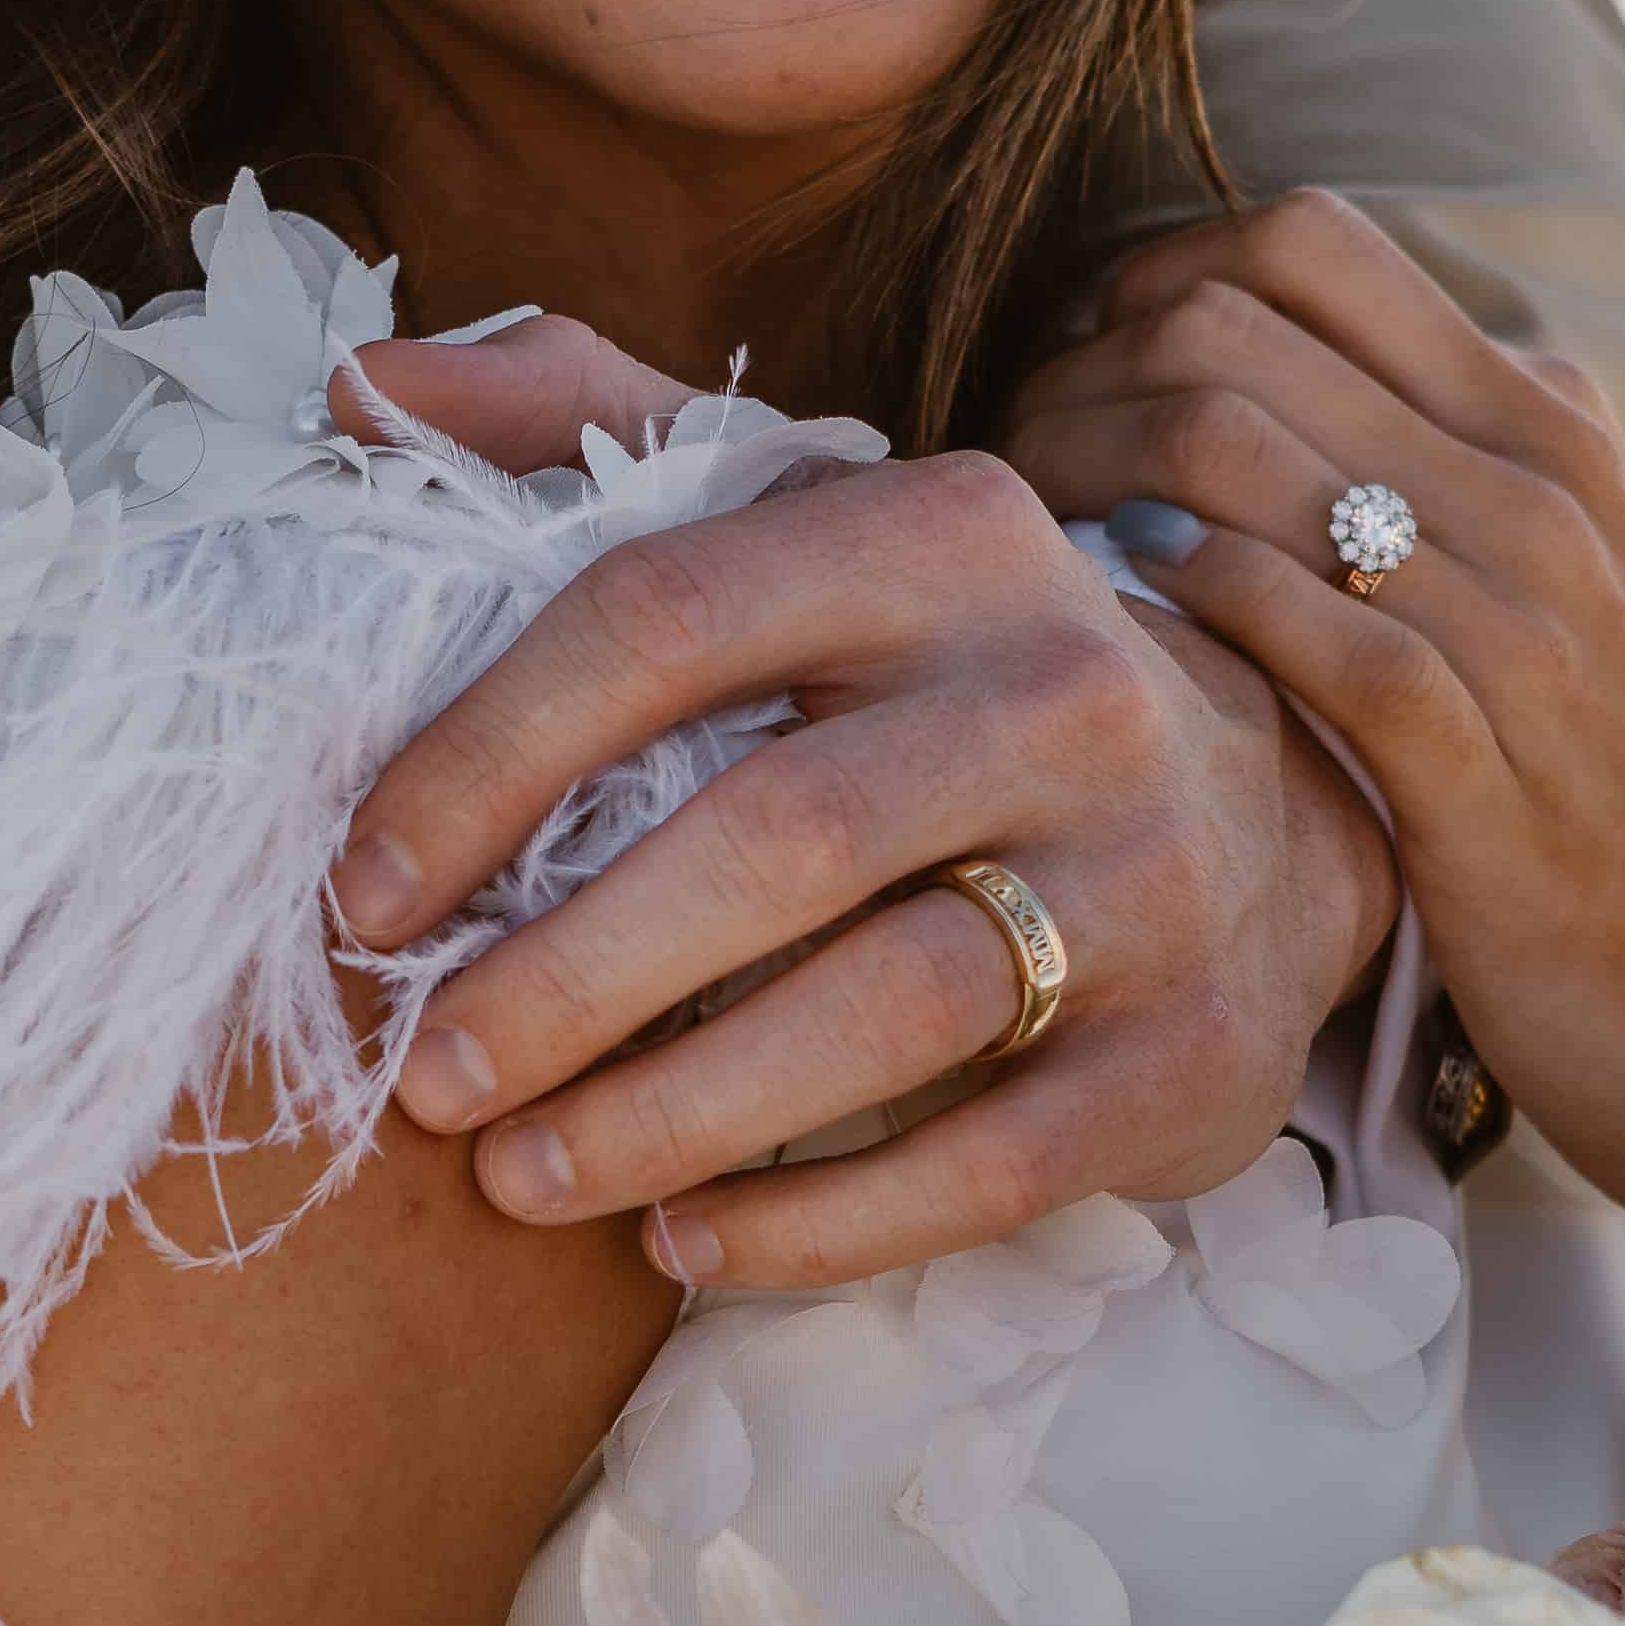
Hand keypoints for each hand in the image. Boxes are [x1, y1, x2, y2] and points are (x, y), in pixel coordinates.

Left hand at [327, 318, 1400, 1292]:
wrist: (1267, 811)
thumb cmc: (946, 674)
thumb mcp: (799, 519)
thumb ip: (581, 428)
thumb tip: (357, 381)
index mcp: (936, 532)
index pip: (664, 616)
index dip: (484, 759)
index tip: (363, 895)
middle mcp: (1061, 685)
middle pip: (773, 834)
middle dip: (565, 975)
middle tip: (426, 1076)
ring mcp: (1147, 871)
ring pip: (886, 1008)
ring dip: (670, 1116)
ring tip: (520, 1176)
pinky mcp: (1192, 1046)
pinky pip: (987, 1163)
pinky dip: (815, 1223)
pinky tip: (681, 1244)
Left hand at [1004, 200, 1624, 1299]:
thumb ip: (1535, 483)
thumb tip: (1457, 388)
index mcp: (1552, 425)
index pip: (1305, 240)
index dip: (1151, 279)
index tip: (1079, 371)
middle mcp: (1532, 488)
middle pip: (1229, 320)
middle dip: (1075, 372)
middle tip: (1010, 463)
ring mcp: (1506, 616)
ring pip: (1230, 447)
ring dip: (1085, 481)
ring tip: (1024, 552)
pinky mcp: (1466, 758)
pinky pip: (1282, 620)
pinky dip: (1172, 605)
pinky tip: (1114, 636)